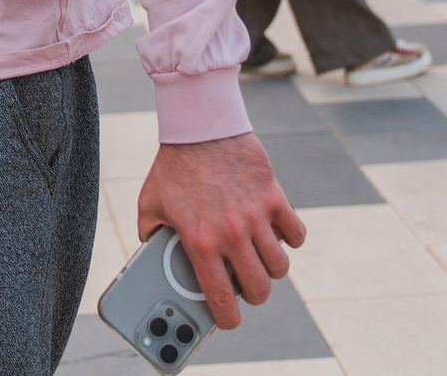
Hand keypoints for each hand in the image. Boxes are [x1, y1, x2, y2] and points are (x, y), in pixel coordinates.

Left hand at [136, 132, 307, 329]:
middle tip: (247, 287)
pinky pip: (296, 232)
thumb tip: (150, 253)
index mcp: (200, 241)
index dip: (227, 318)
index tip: (229, 320)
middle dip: (254, 295)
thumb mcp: (150, 203)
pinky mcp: (273, 197)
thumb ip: (150, 232)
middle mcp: (231, 233)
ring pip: (280, 266)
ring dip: (272, 270)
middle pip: (259, 288)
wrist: (200, 125)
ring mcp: (256, 216)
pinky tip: (279, 234)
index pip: (220, 297)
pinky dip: (291, 238)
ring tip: (262, 262)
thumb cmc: (173, 164)